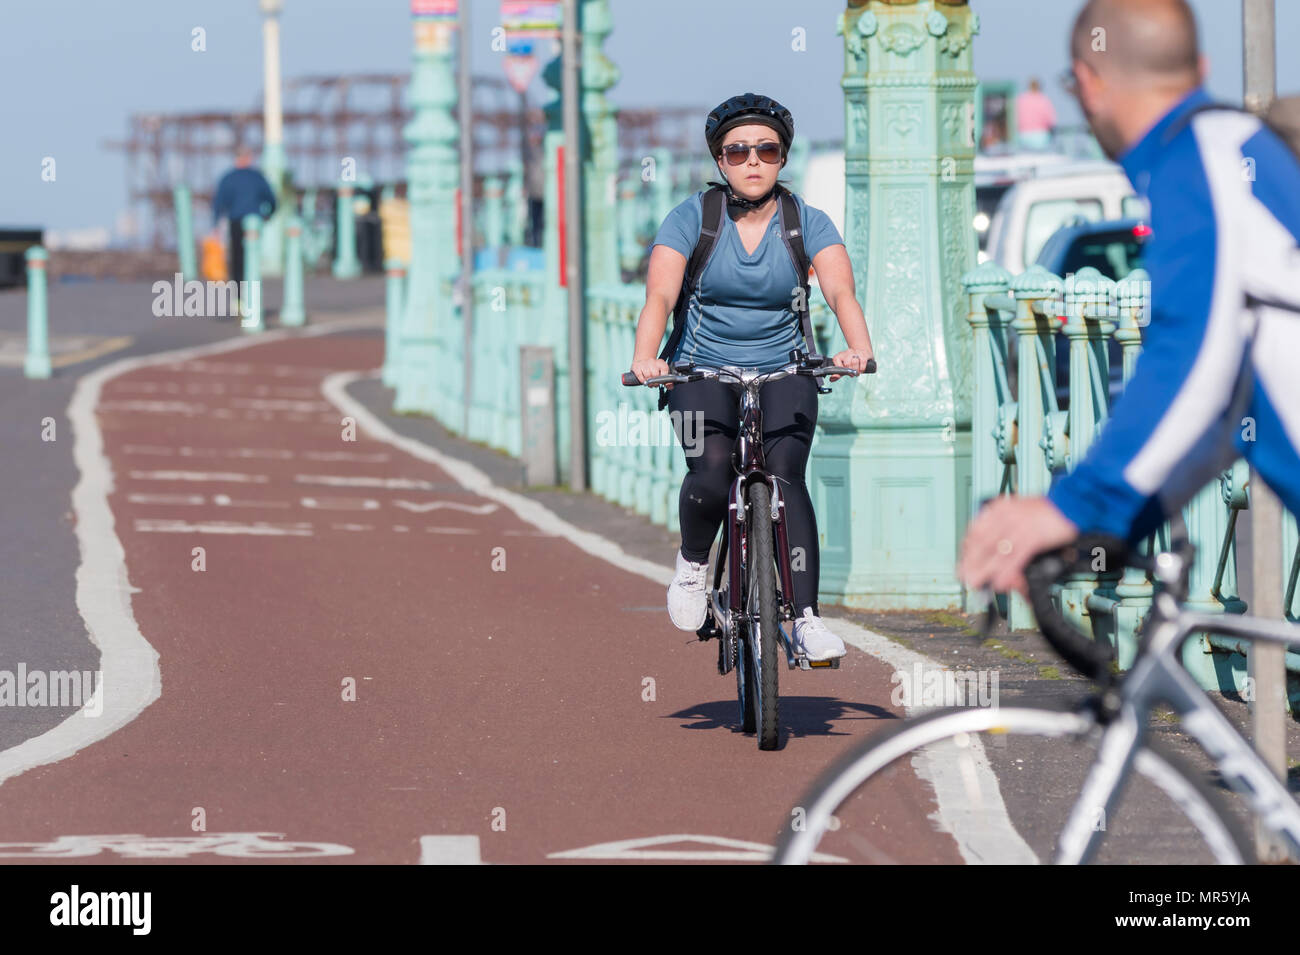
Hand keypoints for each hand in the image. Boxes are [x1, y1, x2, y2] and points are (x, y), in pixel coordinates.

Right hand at [630, 357, 670, 388]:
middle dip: (655, 382)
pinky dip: (642, 381)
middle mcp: (653, 362)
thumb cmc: (654, 368)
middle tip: (654, 384)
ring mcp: (644, 364)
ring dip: (649, 383)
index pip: (664, 371)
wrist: (644, 359)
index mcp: (661, 363)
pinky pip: (640, 376)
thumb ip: (667, 381)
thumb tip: (670, 387)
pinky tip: (644, 381)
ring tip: (649, 383)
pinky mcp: (637, 367)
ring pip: (647, 376)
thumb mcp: (662, 372)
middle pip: (655, 375)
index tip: (660, 382)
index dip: (662, 380)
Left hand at [829, 348, 872, 381]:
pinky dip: (862, 368)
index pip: (837, 363)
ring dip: (856, 370)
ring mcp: (854, 352)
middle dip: (850, 371)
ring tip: (857, 373)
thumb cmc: (849, 361)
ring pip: (855, 361)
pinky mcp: (862, 353)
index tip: (845, 373)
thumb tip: (832, 379)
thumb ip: (837, 374)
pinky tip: (861, 371)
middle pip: (847, 363)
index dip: (841, 370)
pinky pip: (862, 361)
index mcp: (839, 356)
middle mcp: (846, 353)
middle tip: (852, 374)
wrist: (859, 352)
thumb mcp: (842, 367)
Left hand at [957, 496, 1078, 598]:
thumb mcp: (1020, 512)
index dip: (968, 548)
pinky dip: (1006, 572)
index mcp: (1001, 508)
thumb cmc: (1049, 510)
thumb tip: (996, 550)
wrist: (1073, 504)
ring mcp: (1019, 526)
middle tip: (964, 575)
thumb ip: (1006, 528)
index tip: (964, 560)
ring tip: (975, 582)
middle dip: (971, 562)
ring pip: (996, 552)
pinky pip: (1015, 558)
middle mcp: (1006, 515)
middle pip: (982, 542)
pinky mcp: (1033, 536)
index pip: (976, 529)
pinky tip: (999, 582)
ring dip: (984, 570)